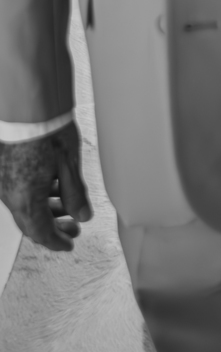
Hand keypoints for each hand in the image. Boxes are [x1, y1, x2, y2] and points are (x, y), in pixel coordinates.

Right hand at [0, 123, 92, 252]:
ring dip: (45, 212)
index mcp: (26, 199)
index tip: (70, 244)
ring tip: (67, 208)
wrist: (26, 107)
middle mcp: (10, 195)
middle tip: (73, 229)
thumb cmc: (48, 131)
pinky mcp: (3, 171)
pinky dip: (36, 197)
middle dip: (53, 228)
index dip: (57, 242)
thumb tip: (82, 216)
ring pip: (24, 207)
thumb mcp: (69, 164)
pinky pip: (19, 193)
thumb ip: (75, 194)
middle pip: (30, 222)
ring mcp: (4, 183)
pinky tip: (53, 189)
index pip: (41, 232)